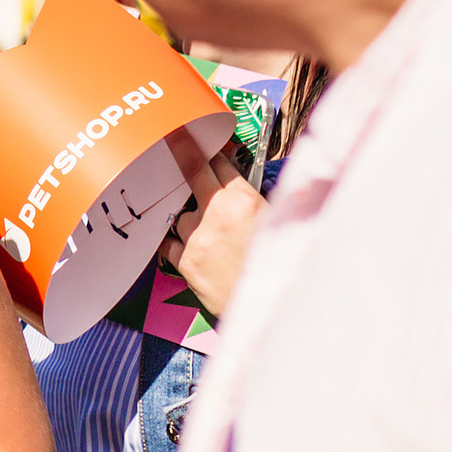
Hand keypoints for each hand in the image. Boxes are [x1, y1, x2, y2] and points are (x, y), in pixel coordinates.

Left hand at [157, 129, 264, 318]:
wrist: (269, 308)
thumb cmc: (281, 266)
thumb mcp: (280, 223)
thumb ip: (262, 198)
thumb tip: (254, 180)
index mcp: (243, 200)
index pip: (218, 162)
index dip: (212, 152)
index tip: (203, 143)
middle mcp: (214, 214)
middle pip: (192, 174)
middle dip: (185, 158)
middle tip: (175, 144)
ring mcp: (195, 237)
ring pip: (183, 213)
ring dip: (191, 216)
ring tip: (207, 228)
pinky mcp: (184, 261)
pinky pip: (170, 240)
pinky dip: (176, 238)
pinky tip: (185, 240)